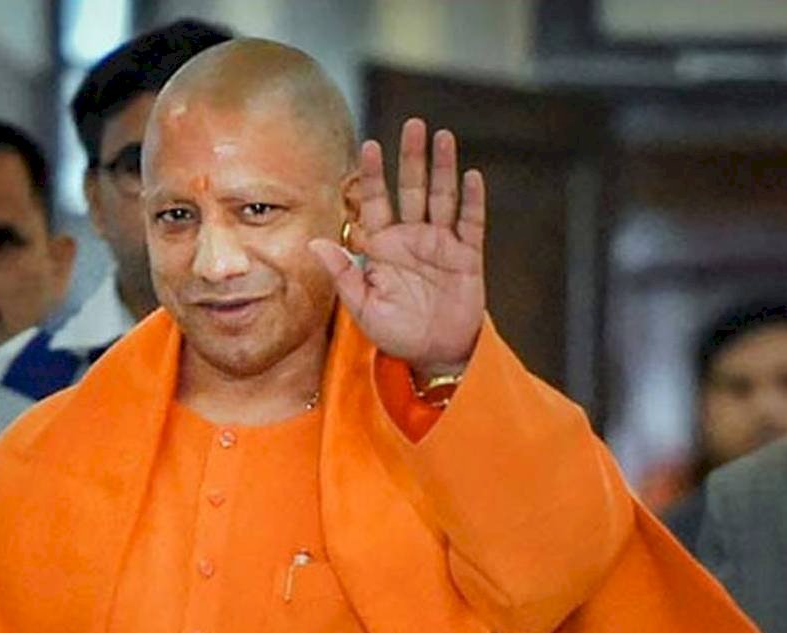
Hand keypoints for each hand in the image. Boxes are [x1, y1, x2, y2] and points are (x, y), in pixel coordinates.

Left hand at [310, 117, 485, 377]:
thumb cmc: (396, 332)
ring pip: (442, 197)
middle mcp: (412, 238)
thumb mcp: (361, 306)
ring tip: (442, 136)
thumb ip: (342, 273)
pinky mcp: (467, 257)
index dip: (372, 175)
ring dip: (442, 167)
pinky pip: (471, 223)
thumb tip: (315, 242)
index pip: (376, 201)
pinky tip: (471, 176)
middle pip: (411, 189)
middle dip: (411, 157)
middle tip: (412, 124)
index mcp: (384, 246)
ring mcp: (441, 244)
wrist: (435, 355)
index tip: (367, 145)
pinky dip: (472, 200)